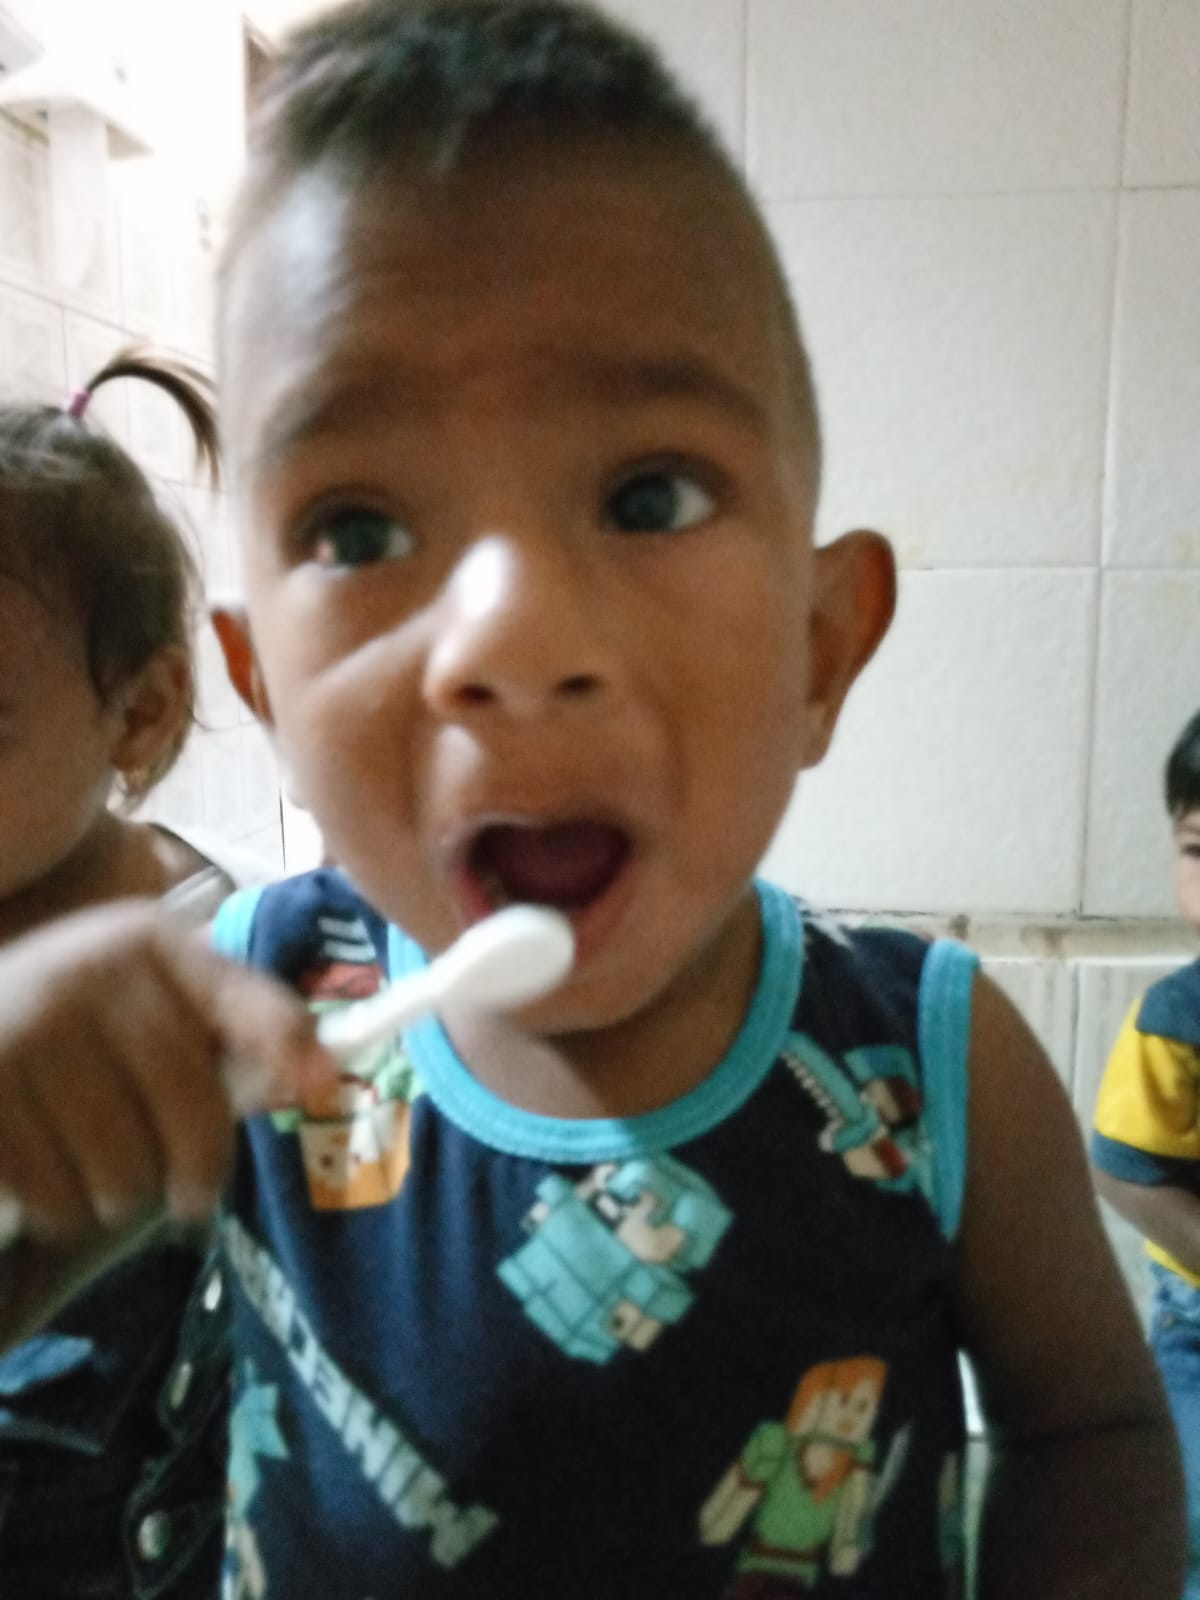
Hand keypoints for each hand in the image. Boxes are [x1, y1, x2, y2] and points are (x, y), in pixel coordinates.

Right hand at [0, 899, 334, 1245]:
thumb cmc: (76, 1030)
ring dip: (123, 1197)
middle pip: (195, 1108)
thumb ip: (241, 1030)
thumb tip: (326, 1081)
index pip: (245, 1003)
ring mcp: (26, 1027)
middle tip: (192, 1197)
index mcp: (147, 942)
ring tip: (107, 1179)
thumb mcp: (156, 1007)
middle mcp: (90, 970)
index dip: (287, 1049)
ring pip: (126, 1165)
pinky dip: (64, 1211)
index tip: (323, 1091)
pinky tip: (54, 1183)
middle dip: (200, 1170)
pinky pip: (57, 1194)